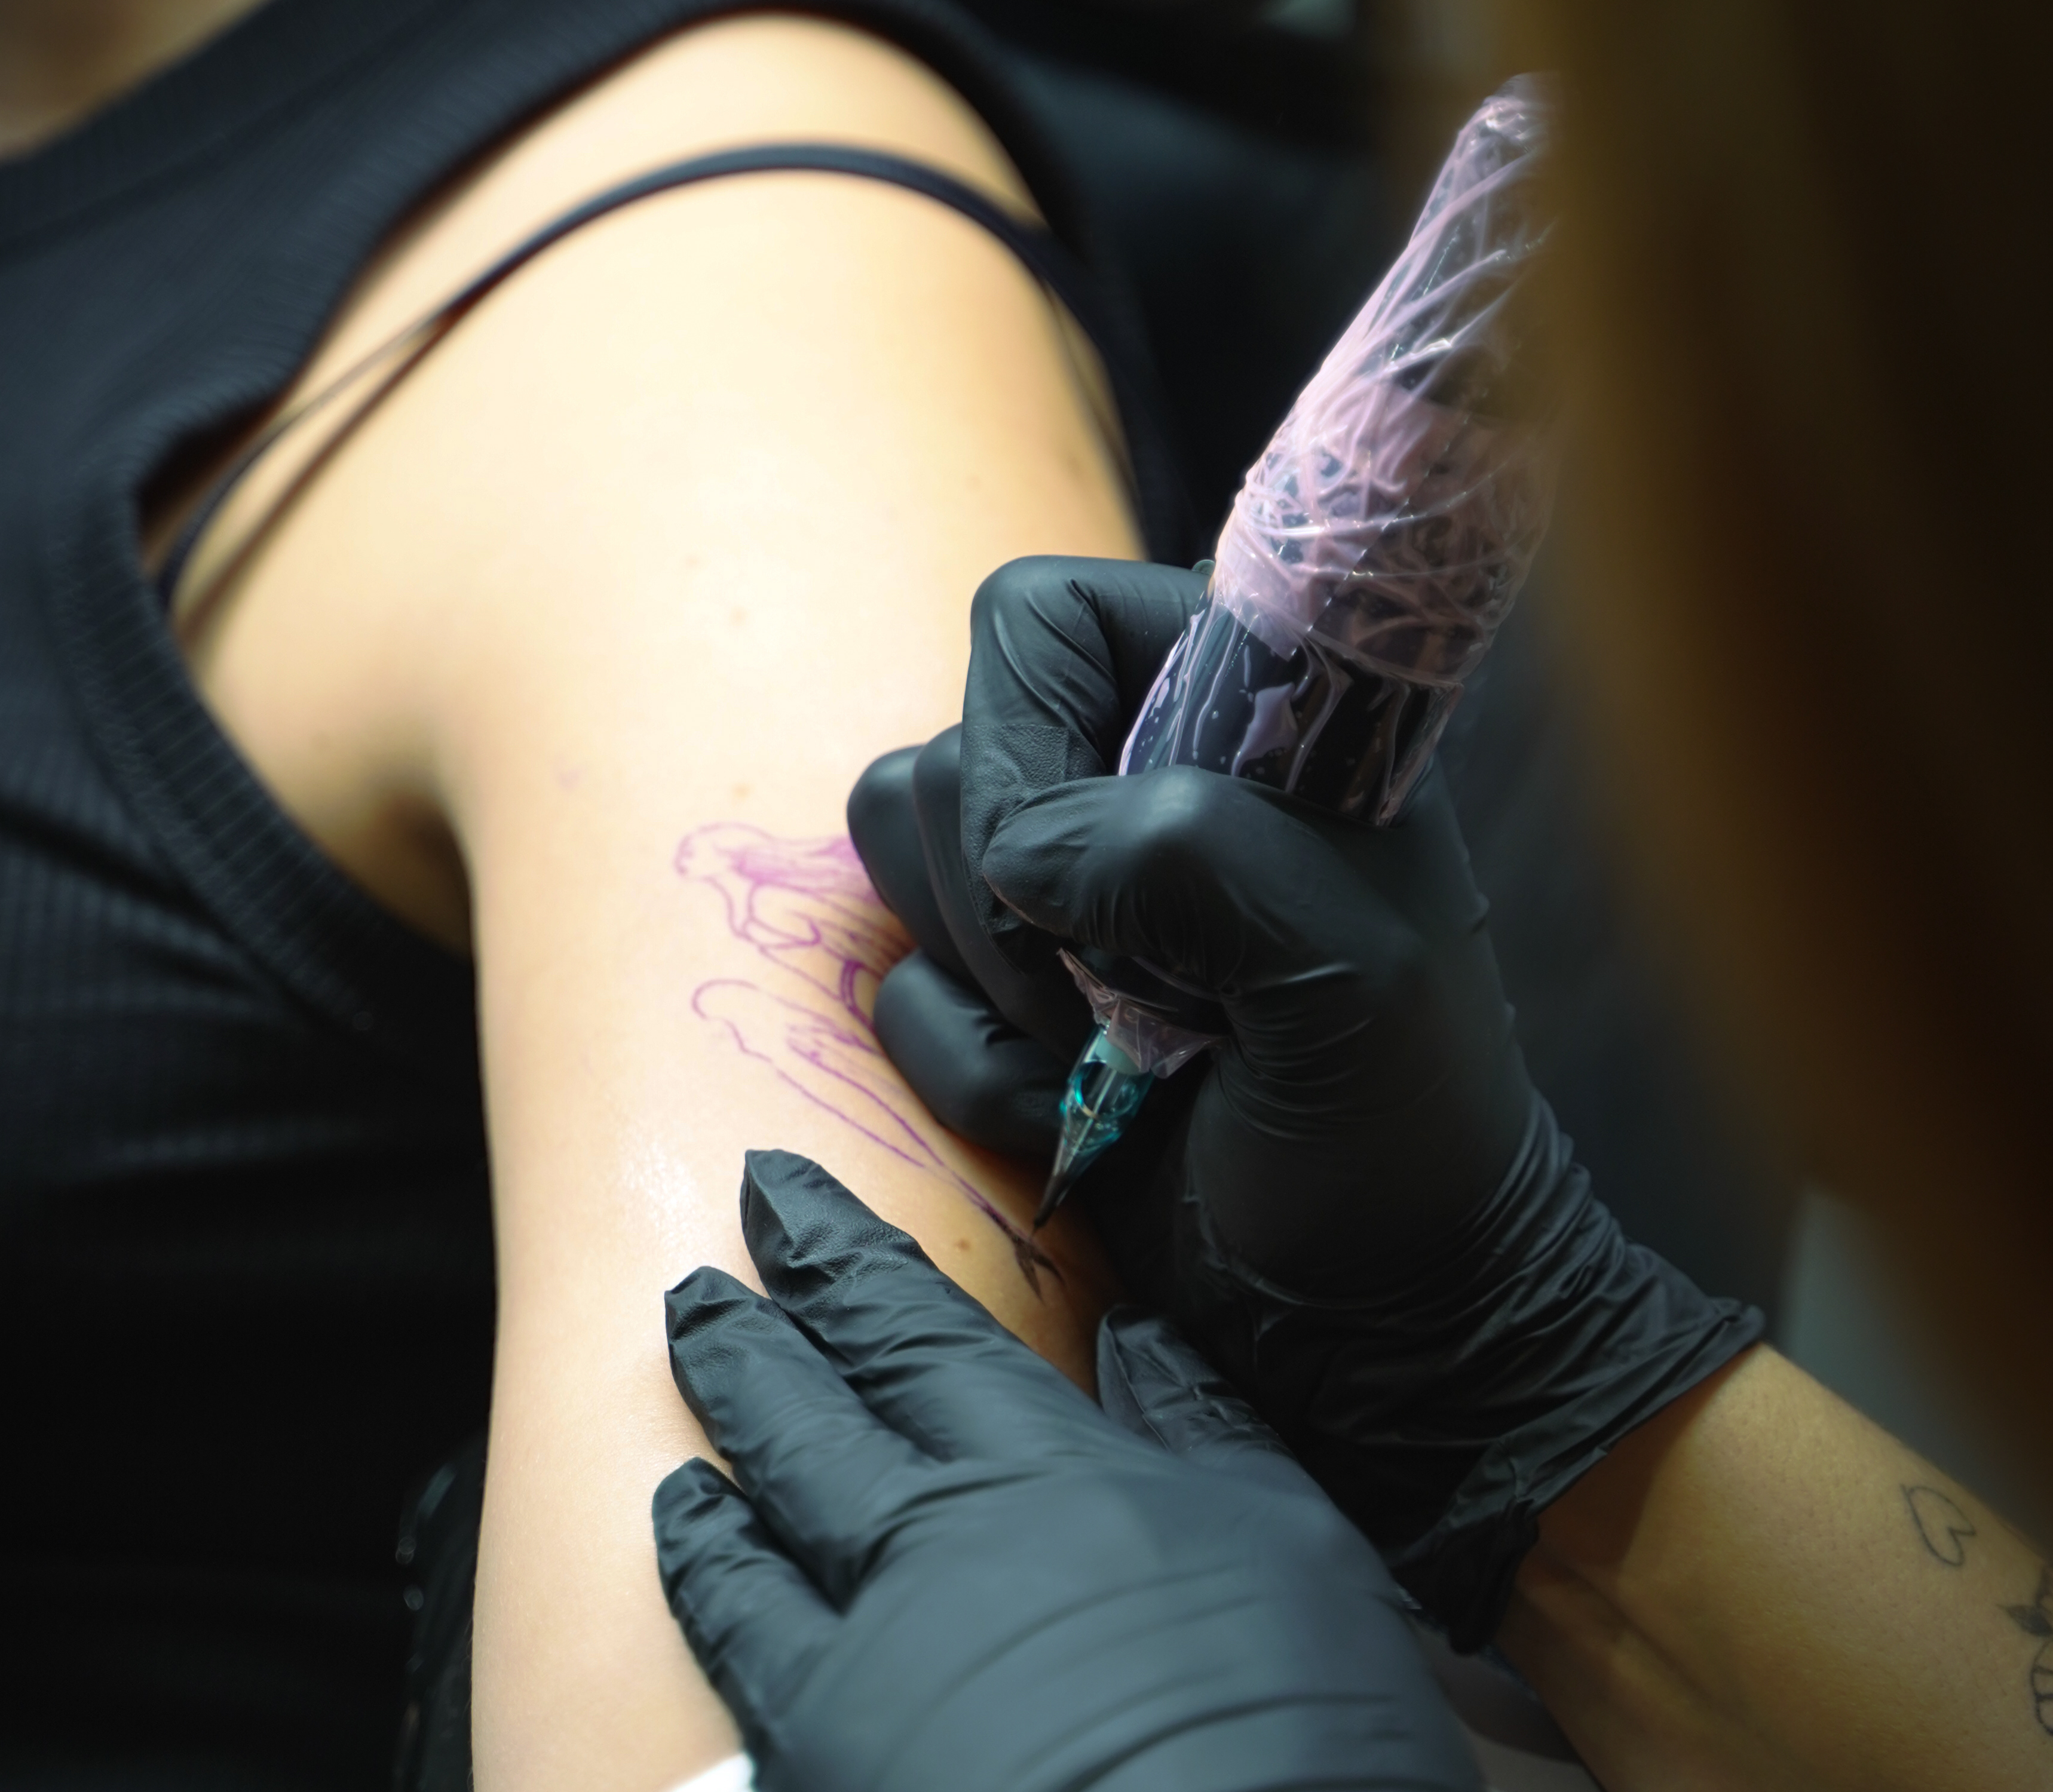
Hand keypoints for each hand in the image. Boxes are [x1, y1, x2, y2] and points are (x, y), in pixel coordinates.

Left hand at [652, 1149, 1479, 1791]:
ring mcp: (855, 1659)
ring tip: (682, 1394)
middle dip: (742, 1328)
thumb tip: (1142, 1336)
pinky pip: (727, 1645)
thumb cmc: (1291, 1731)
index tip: (778, 1186)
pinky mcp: (815, 1760)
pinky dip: (700, 1575)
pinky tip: (688, 1541)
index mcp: (1037, 1470)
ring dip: (708, 1441)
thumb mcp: (1291, 1545)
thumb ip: (1204, 1425)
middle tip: (691, 1279)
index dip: (834, 1249)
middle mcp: (922, 1543)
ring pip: (741, 1517)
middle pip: (801, 1405)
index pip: (905, 1325)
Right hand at [849, 557, 1761, 1646]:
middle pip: (949, 754)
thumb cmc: (1403, 1130)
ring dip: (999, 982)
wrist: (1377, 1310)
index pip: (1034, 616)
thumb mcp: (1355, 966)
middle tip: (1145, 988)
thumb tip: (1017, 851)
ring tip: (1126, 1047)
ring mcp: (1056, 897)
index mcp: (1233, 710)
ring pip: (901, 856)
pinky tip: (1088, 1110)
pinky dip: (981, 1074)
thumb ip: (1189, 854)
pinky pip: (899, 997)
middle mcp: (1126, 780)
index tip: (1104, 857)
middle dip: (1019, 898)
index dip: (1029, 728)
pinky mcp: (1000, 1004)